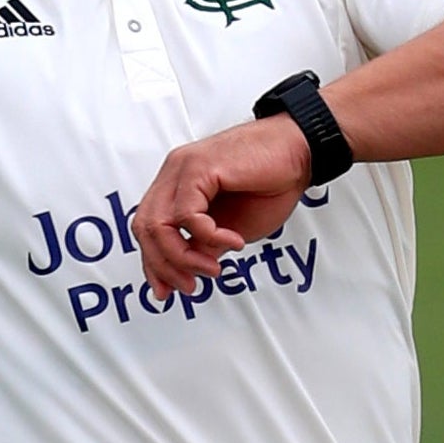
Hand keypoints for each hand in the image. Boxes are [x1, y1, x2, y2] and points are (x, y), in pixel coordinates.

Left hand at [132, 117, 311, 296]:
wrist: (298, 152)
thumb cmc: (271, 181)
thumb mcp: (231, 227)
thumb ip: (203, 245)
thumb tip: (185, 268)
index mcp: (176, 186)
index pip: (147, 228)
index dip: (153, 263)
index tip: (166, 290)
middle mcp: (174, 174)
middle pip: (144, 227)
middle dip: (163, 265)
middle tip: (189, 284)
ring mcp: (183, 168)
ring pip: (158, 223)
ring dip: (182, 257)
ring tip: (211, 267)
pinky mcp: (199, 167)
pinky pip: (187, 214)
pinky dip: (208, 236)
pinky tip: (232, 240)